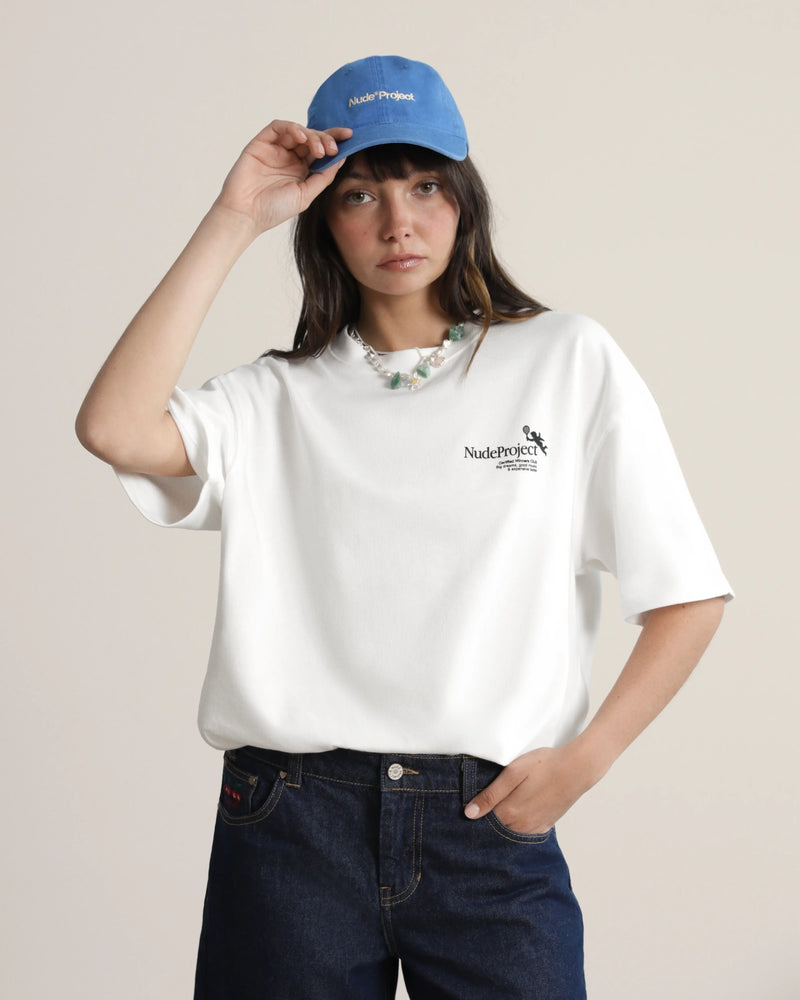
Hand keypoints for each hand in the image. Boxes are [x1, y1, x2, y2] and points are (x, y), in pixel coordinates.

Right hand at [212, 120, 351, 233]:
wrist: (246, 215)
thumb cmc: (274, 209)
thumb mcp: (306, 194)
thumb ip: (324, 176)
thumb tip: (342, 158)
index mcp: (301, 170)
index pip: (320, 150)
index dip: (335, 140)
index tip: (350, 136)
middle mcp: (289, 157)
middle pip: (311, 138)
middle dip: (325, 139)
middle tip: (332, 149)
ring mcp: (274, 149)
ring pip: (297, 131)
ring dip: (311, 135)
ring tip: (319, 149)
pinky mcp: (260, 144)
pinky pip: (278, 127)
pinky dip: (291, 128)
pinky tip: (301, 137)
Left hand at [463, 744, 597, 834]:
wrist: (578, 768)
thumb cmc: (545, 765)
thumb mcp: (513, 773)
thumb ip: (491, 795)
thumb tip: (470, 813)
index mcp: (510, 813)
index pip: (483, 822)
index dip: (475, 813)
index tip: (468, 807)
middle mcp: (521, 826)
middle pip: (496, 828)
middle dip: (488, 819)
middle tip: (486, 803)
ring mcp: (534, 828)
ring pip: (510, 831)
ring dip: (503, 823)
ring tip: (503, 804)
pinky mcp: (545, 825)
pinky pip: (525, 831)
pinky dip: (518, 824)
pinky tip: (518, 811)